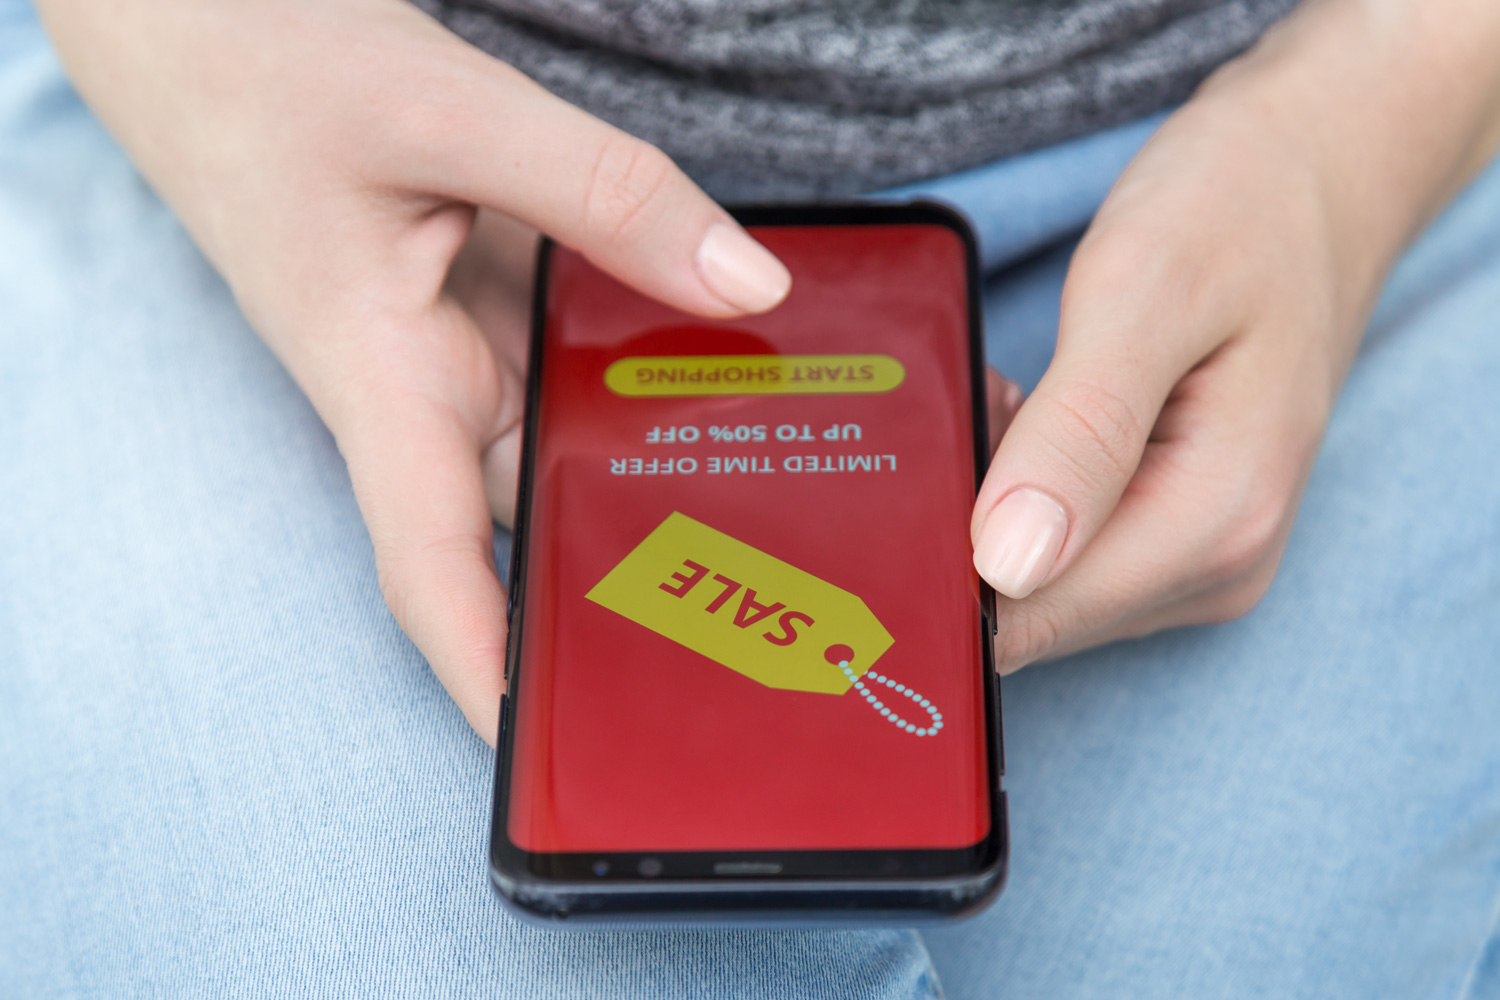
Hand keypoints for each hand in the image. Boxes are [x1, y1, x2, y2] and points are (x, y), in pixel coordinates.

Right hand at [38, 0, 793, 742]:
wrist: (197, 16)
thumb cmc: (266, 64)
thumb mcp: (450, 112)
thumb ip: (605, 193)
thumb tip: (747, 283)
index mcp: (377, 377)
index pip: (432, 563)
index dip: (483, 669)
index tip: (544, 754)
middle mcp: (419, 387)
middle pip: (521, 525)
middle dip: (609, 591)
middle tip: (739, 641)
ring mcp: (450, 350)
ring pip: (558, 445)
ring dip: (644, 477)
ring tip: (773, 522)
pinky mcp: (476, 306)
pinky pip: (568, 365)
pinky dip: (636, 378)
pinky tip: (728, 370)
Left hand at [970, 0, 1499, 668]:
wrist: (1312, 173)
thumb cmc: (1236, 209)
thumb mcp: (1146, 293)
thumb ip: (1080, 433)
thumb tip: (1008, 563)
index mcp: (1217, 520)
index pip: (1034, 617)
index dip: (949, 560)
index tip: (923, 469)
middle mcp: (1216, 564)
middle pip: (1030, 606)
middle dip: (970, 522)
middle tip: (982, 402)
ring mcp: (1199, 554)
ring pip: (1037, 578)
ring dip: (993, 497)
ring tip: (1016, 394)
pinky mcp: (1175, 529)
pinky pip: (1063, 544)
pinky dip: (1022, 484)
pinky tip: (1030, 413)